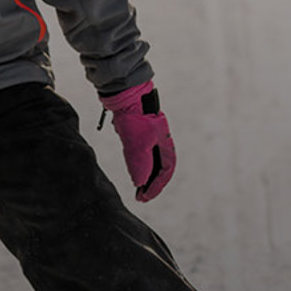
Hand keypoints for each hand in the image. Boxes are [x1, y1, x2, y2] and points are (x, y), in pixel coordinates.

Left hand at [100, 81, 175, 201]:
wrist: (124, 94)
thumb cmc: (133, 116)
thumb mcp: (136, 144)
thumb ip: (140, 164)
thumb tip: (140, 182)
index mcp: (165, 142)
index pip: (166, 169)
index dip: (156, 186)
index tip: (145, 197)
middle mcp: (160, 140)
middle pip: (161, 167)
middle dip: (152, 184)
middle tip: (142, 197)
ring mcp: (151, 136)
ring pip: (152, 160)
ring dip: (146, 175)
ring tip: (137, 188)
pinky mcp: (140, 132)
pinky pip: (144, 153)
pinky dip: (140, 165)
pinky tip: (134, 170)